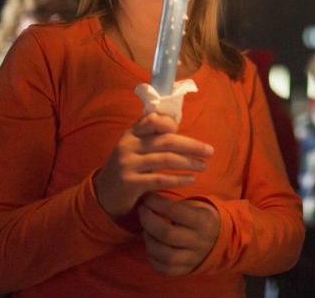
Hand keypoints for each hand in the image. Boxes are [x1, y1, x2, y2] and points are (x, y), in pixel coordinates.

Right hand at [93, 113, 213, 219]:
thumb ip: (151, 137)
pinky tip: (191, 180)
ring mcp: (128, 164)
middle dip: (192, 145)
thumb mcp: (135, 148)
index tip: (185, 132)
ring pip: (166, 159)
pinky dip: (179, 179)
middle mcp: (128, 146)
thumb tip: (175, 124)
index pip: (153, 120)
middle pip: (167, 141)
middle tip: (210, 151)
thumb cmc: (128, 168)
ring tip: (204, 166)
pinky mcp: (130, 183)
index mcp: (131, 134)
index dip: (171, 124)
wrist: (104, 194)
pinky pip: (160, 179)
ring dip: (189, 162)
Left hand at [139, 193, 220, 275]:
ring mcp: (193, 258)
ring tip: (145, 230)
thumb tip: (149, 198)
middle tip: (142, 211)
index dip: (155, 202)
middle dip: (147, 220)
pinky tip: (151, 245)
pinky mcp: (185, 270)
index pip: (174, 210)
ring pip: (163, 254)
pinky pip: (163, 268)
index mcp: (203, 221)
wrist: (219, 240)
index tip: (146, 197)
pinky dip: (152, 257)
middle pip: (166, 233)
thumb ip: (176, 205)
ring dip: (148, 240)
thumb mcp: (197, 207)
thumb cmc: (201, 218)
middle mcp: (199, 241)